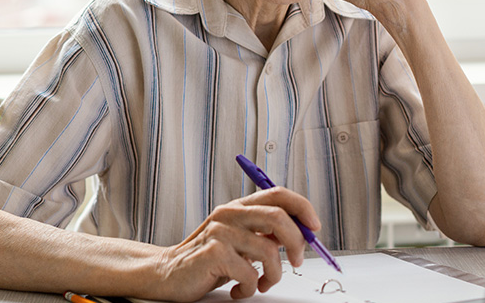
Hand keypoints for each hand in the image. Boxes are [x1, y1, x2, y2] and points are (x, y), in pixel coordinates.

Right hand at [149, 187, 320, 301]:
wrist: (168, 273)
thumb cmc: (208, 259)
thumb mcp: (240, 240)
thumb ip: (265, 233)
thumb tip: (301, 235)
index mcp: (239, 207)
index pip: (278, 194)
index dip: (303, 208)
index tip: (315, 228)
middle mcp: (230, 213)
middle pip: (278, 217)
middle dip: (297, 243)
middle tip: (297, 261)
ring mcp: (220, 232)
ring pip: (269, 250)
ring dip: (273, 275)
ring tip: (261, 284)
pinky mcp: (212, 253)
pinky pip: (249, 274)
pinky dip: (251, 288)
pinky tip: (239, 290)